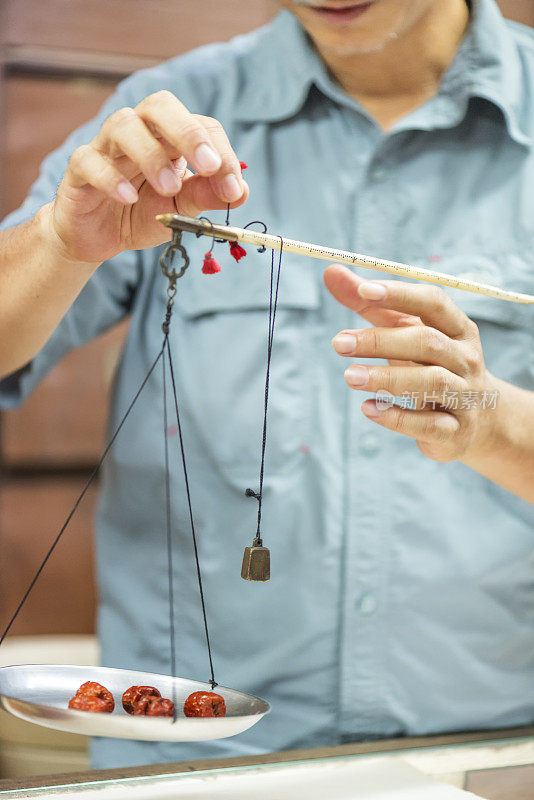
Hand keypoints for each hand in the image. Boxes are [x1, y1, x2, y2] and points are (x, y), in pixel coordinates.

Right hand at [49, 91, 248, 263]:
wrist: (96, 236)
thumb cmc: (140, 213)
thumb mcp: (180, 209)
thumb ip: (206, 197)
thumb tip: (242, 191)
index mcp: (168, 137)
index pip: (201, 127)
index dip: (222, 154)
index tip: (233, 189)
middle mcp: (138, 132)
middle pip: (159, 106)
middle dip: (188, 132)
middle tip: (208, 165)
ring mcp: (105, 147)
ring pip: (123, 125)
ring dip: (152, 155)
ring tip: (169, 188)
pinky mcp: (79, 170)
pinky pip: (90, 162)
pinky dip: (111, 178)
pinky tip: (129, 198)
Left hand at [324, 264, 500, 463]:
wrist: (476, 421)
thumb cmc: (430, 365)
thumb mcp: (405, 333)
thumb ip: (371, 305)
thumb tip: (332, 272)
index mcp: (457, 328)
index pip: (432, 302)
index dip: (399, 294)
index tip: (363, 291)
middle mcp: (466, 359)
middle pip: (427, 342)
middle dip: (380, 341)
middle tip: (339, 343)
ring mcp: (465, 396)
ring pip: (431, 382)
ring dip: (387, 378)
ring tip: (350, 376)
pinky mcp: (456, 431)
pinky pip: (429, 424)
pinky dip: (397, 417)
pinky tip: (368, 408)